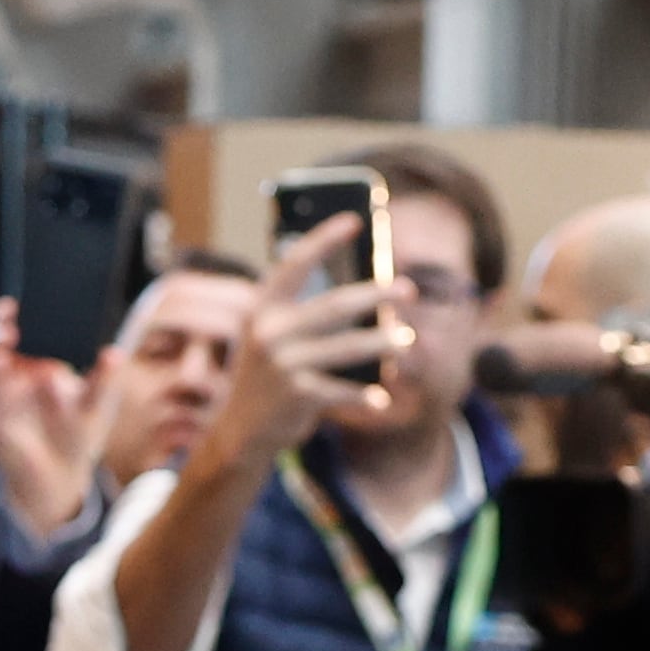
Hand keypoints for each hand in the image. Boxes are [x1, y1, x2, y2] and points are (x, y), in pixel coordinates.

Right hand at [0, 313, 97, 539]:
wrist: (61, 479)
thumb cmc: (77, 435)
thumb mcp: (96, 406)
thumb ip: (103, 381)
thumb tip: (116, 354)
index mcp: (35, 365)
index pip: (21, 332)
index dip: (10, 315)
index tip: (14, 302)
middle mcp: (13, 376)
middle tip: (7, 317)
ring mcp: (0, 397)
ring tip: (2, 348)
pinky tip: (0, 374)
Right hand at [216, 218, 413, 472]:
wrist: (240, 429)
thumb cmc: (268, 375)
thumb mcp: (272, 337)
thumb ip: (305, 315)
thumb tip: (368, 295)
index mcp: (262, 308)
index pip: (294, 264)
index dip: (323, 240)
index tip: (354, 221)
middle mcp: (269, 332)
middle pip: (335, 305)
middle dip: (377, 294)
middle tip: (410, 289)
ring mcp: (282, 364)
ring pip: (347, 347)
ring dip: (382, 342)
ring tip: (407, 340)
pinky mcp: (296, 395)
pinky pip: (342, 389)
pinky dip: (365, 395)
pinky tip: (382, 398)